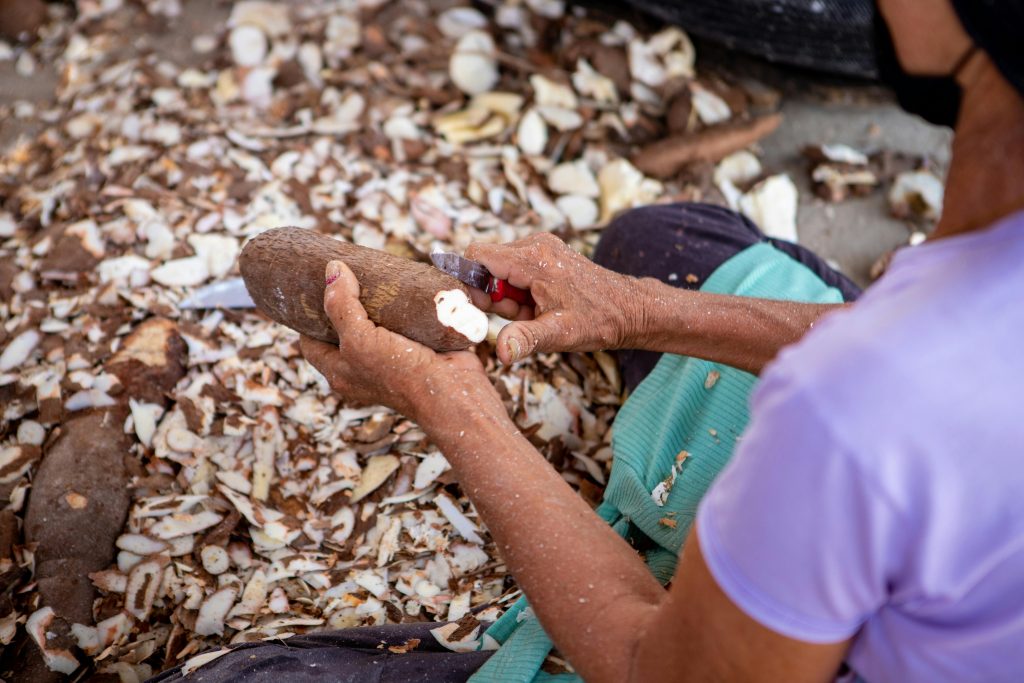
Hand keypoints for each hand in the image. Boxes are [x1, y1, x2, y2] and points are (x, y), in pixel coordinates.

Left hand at [300, 260, 500, 425]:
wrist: (453, 393)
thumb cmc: (400, 375)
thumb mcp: (359, 340)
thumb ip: (342, 306)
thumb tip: (333, 270)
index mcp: (339, 371)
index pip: (310, 341)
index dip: (305, 317)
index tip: (309, 289)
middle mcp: (362, 367)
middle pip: (342, 329)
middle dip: (342, 303)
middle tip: (342, 273)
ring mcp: (390, 358)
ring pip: (374, 323)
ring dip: (375, 301)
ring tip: (372, 272)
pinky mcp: (416, 348)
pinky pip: (403, 323)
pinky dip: (402, 305)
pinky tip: (401, 284)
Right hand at [466, 233, 641, 363]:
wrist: (630, 309)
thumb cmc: (598, 320)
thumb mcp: (560, 334)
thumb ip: (526, 339)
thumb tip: (501, 352)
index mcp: (533, 257)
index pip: (477, 255)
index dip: (471, 282)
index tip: (483, 308)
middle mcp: (535, 244)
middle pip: (487, 264)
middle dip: (493, 294)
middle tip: (521, 315)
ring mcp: (541, 246)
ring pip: (500, 269)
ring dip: (507, 295)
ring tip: (534, 312)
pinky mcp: (545, 253)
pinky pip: (516, 270)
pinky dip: (519, 290)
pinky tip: (539, 305)